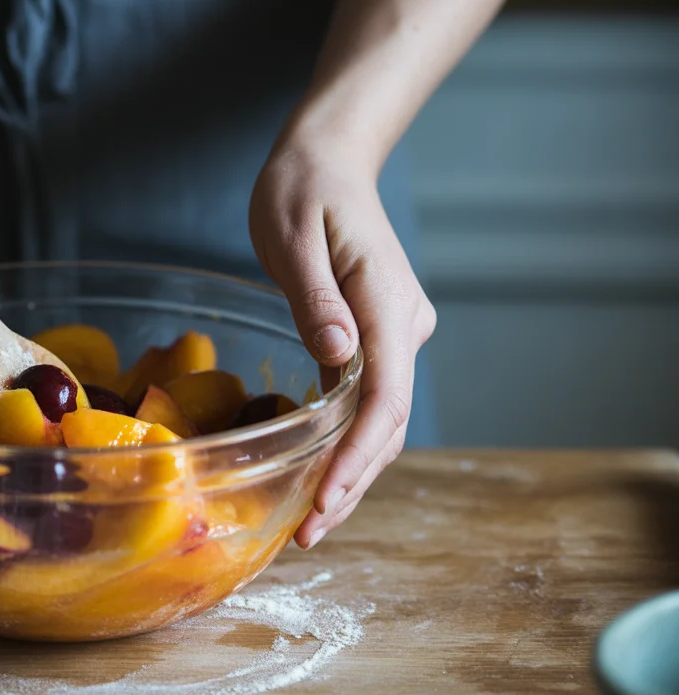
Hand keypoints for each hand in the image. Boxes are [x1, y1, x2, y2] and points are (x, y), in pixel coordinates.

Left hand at [249, 130, 435, 547]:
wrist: (327, 160)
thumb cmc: (302, 189)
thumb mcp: (292, 234)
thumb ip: (313, 296)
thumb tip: (336, 355)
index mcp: (385, 301)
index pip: (385, 395)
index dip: (358, 455)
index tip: (326, 500)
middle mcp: (401, 324)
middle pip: (388, 421)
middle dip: (352, 481)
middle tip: (310, 534)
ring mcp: (392, 333)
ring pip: (381, 418)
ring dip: (351, 471)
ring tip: (312, 523)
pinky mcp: (374, 337)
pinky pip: (366, 400)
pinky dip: (345, 442)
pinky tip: (317, 474)